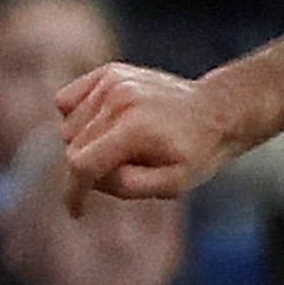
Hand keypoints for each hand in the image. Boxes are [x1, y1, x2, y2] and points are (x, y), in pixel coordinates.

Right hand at [59, 63, 241, 203]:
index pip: (81, 164)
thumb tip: (93, 176)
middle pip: (73, 148)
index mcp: (135, 128)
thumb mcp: (173, 184)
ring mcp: (112, 82)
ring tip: (123, 145)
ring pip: (68, 127)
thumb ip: (128, 185)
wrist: (217, 110)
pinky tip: (105, 125)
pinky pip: (66, 102)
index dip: (73, 192)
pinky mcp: (108, 73)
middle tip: (124, 170)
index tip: (76, 211)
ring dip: (85, 144)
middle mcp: (119, 99)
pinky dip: (77, 118)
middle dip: (89, 169)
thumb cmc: (196, 152)